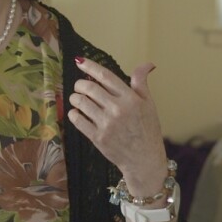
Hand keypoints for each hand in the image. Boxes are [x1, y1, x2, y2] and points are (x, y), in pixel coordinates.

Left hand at [68, 58, 168, 188]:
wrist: (145, 160)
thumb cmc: (146, 130)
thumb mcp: (149, 104)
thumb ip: (142, 83)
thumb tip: (147, 64)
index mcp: (131, 99)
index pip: (106, 76)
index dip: (90, 66)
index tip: (79, 61)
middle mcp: (118, 109)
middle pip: (89, 87)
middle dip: (80, 84)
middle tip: (80, 87)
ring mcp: (107, 124)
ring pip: (80, 102)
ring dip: (75, 98)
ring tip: (78, 100)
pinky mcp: (98, 137)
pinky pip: (77, 119)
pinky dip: (73, 113)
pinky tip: (77, 113)